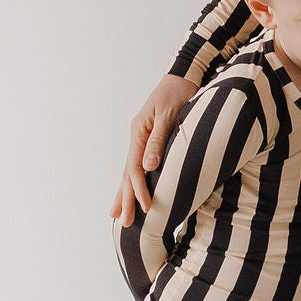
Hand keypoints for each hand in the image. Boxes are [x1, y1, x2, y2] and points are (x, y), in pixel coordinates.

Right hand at [110, 75, 197, 226]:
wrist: (184, 77)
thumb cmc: (179, 93)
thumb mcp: (169, 114)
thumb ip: (158, 140)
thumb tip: (148, 167)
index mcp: (139, 133)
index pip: (134, 168)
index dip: (138, 189)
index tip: (144, 208)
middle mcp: (137, 137)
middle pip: (127, 173)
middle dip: (126, 198)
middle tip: (123, 223)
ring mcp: (142, 139)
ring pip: (129, 171)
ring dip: (125, 193)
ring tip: (117, 214)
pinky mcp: (150, 139)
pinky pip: (139, 165)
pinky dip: (133, 180)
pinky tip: (132, 190)